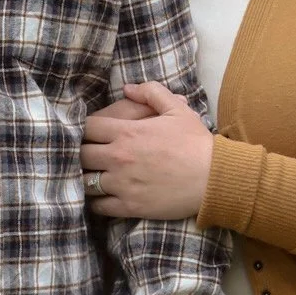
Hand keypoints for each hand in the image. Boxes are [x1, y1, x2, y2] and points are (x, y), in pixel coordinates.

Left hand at [80, 81, 213, 219]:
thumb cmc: (196, 143)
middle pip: (81, 155)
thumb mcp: (177, 109)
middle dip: (81, 153)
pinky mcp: (129, 206)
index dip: (84, 129)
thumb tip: (128, 88)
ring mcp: (122, 184)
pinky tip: (102, 198)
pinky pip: (99, 206)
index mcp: (127, 132)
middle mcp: (118, 158)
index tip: (88, 133)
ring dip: (86, 178)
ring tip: (93, 177)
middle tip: (88, 156)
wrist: (214, 178)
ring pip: (86, 182)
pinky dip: (96, 202)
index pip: (87, 127)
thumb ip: (151, 93)